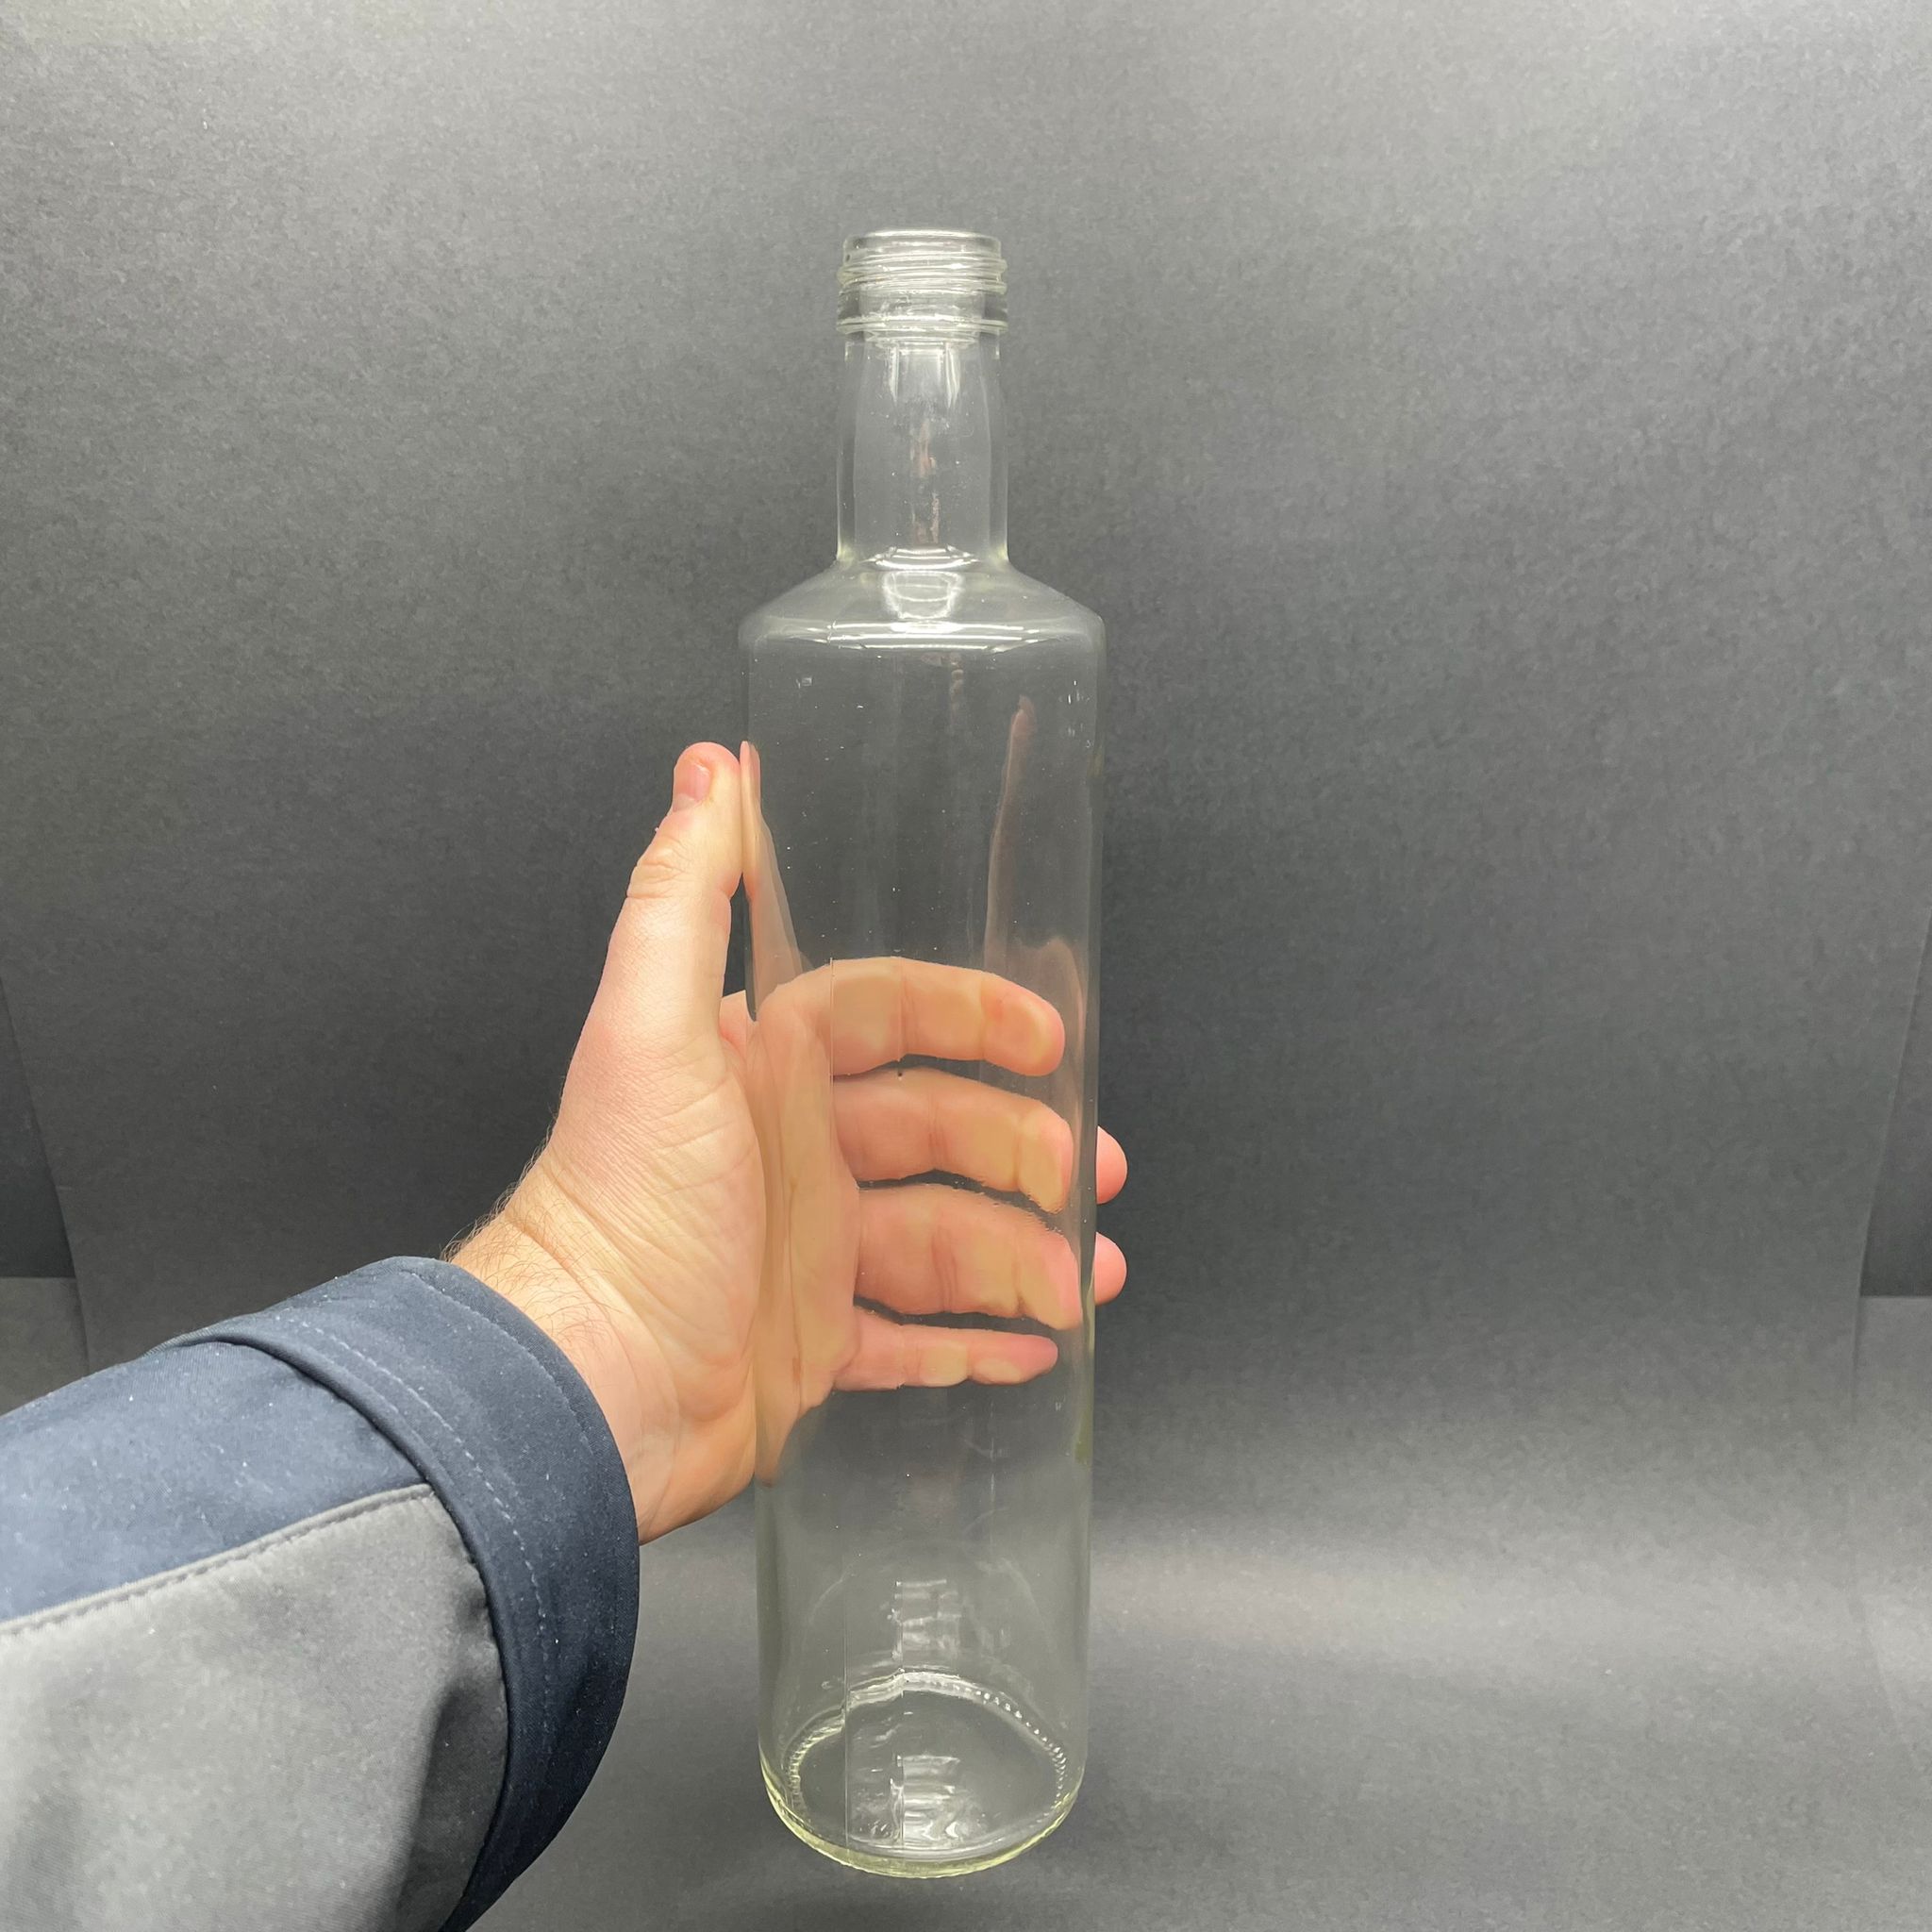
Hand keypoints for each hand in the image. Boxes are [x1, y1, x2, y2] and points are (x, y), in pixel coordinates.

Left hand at [453, 743, 1125, 1541]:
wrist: (585, 1381)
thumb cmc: (620, 1203)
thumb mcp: (649, 1032)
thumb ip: (683, 894)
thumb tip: (712, 765)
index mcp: (765, 1070)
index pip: (887, 1015)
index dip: (971, 1016)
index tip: (1049, 1038)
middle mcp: (792, 1152)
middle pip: (938, 1130)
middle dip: (1022, 1148)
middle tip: (1088, 1175)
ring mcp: (808, 1253)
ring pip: (944, 1240)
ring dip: (1022, 1255)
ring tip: (1084, 1282)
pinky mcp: (811, 1348)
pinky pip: (914, 1342)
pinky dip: (976, 1344)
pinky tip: (1034, 1348)